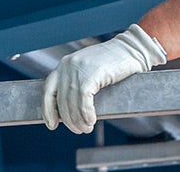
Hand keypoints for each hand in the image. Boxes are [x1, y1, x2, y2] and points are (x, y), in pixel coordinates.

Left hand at [41, 24, 167, 133]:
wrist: (131, 49)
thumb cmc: (112, 62)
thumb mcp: (88, 70)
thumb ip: (76, 83)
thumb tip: (70, 111)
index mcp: (64, 64)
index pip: (48, 90)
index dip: (48, 110)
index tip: (52, 124)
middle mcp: (67, 65)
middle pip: (61, 100)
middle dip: (68, 119)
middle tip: (78, 129)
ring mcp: (78, 68)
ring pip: (72, 102)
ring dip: (78, 120)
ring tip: (86, 128)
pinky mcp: (91, 73)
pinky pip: (84, 100)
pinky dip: (86, 114)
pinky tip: (91, 120)